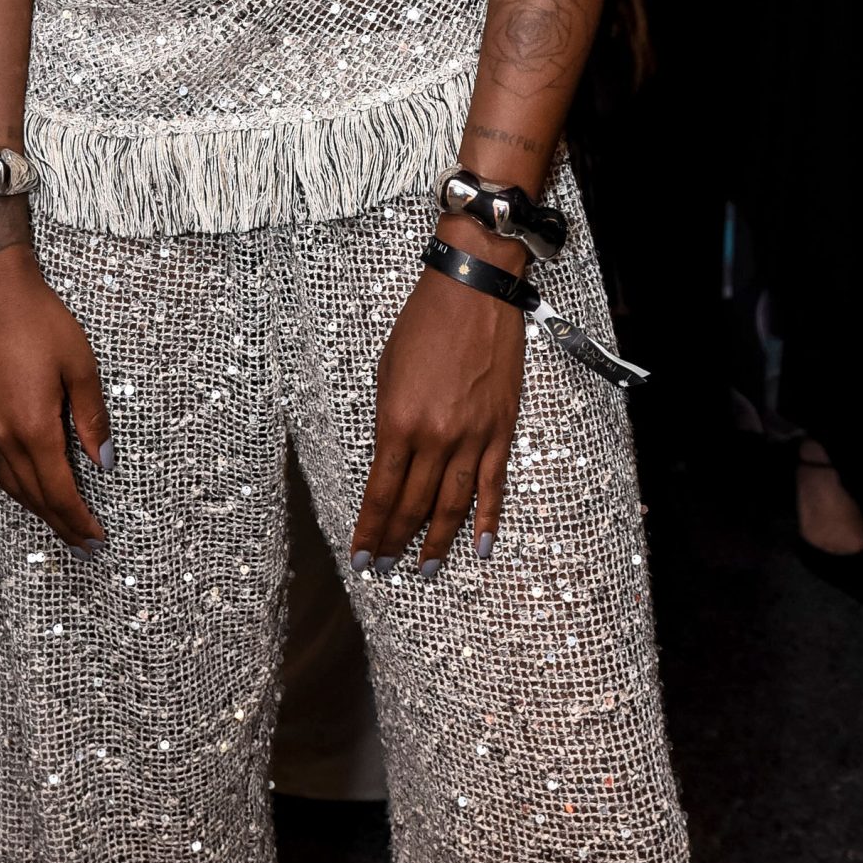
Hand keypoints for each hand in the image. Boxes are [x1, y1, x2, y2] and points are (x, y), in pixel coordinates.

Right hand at [0, 197, 110, 554]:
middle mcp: (2, 437)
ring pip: (12, 484)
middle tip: (85, 545)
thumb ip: (91, 417)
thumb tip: (104, 461)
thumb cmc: (39, 320)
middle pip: (34, 497)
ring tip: (61, 522)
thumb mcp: (79, 364)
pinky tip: (31, 482)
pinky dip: (19, 484)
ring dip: (38, 508)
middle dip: (61, 524)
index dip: (79, 520)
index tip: (98, 538)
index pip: (59, 492)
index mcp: (32, 428)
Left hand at [350, 233, 524, 573]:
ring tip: (426, 571)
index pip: (381, 492)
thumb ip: (389, 424)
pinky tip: (481, 547)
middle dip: (396, 541)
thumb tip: (390, 464)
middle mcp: (435, 437)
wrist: (473, 290)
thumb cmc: (423, 324)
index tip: (361, 556)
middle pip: (413, 505)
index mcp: (398, 421)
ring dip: (437, 542)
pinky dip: (488, 519)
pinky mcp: (500, 430)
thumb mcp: (388, 372)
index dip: (370, 529)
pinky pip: (493, 485)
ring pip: (452, 505)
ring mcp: (472, 437)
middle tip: (385, 568)